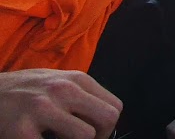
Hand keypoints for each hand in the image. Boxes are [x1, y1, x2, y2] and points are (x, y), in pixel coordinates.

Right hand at [0, 69, 121, 138]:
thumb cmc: (23, 91)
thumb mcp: (56, 82)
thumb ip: (80, 96)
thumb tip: (103, 121)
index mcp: (76, 79)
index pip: (114, 106)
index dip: (107, 127)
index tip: (94, 135)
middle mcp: (63, 90)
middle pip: (107, 119)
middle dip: (98, 137)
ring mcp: (42, 108)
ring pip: (85, 135)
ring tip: (54, 138)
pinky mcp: (22, 130)